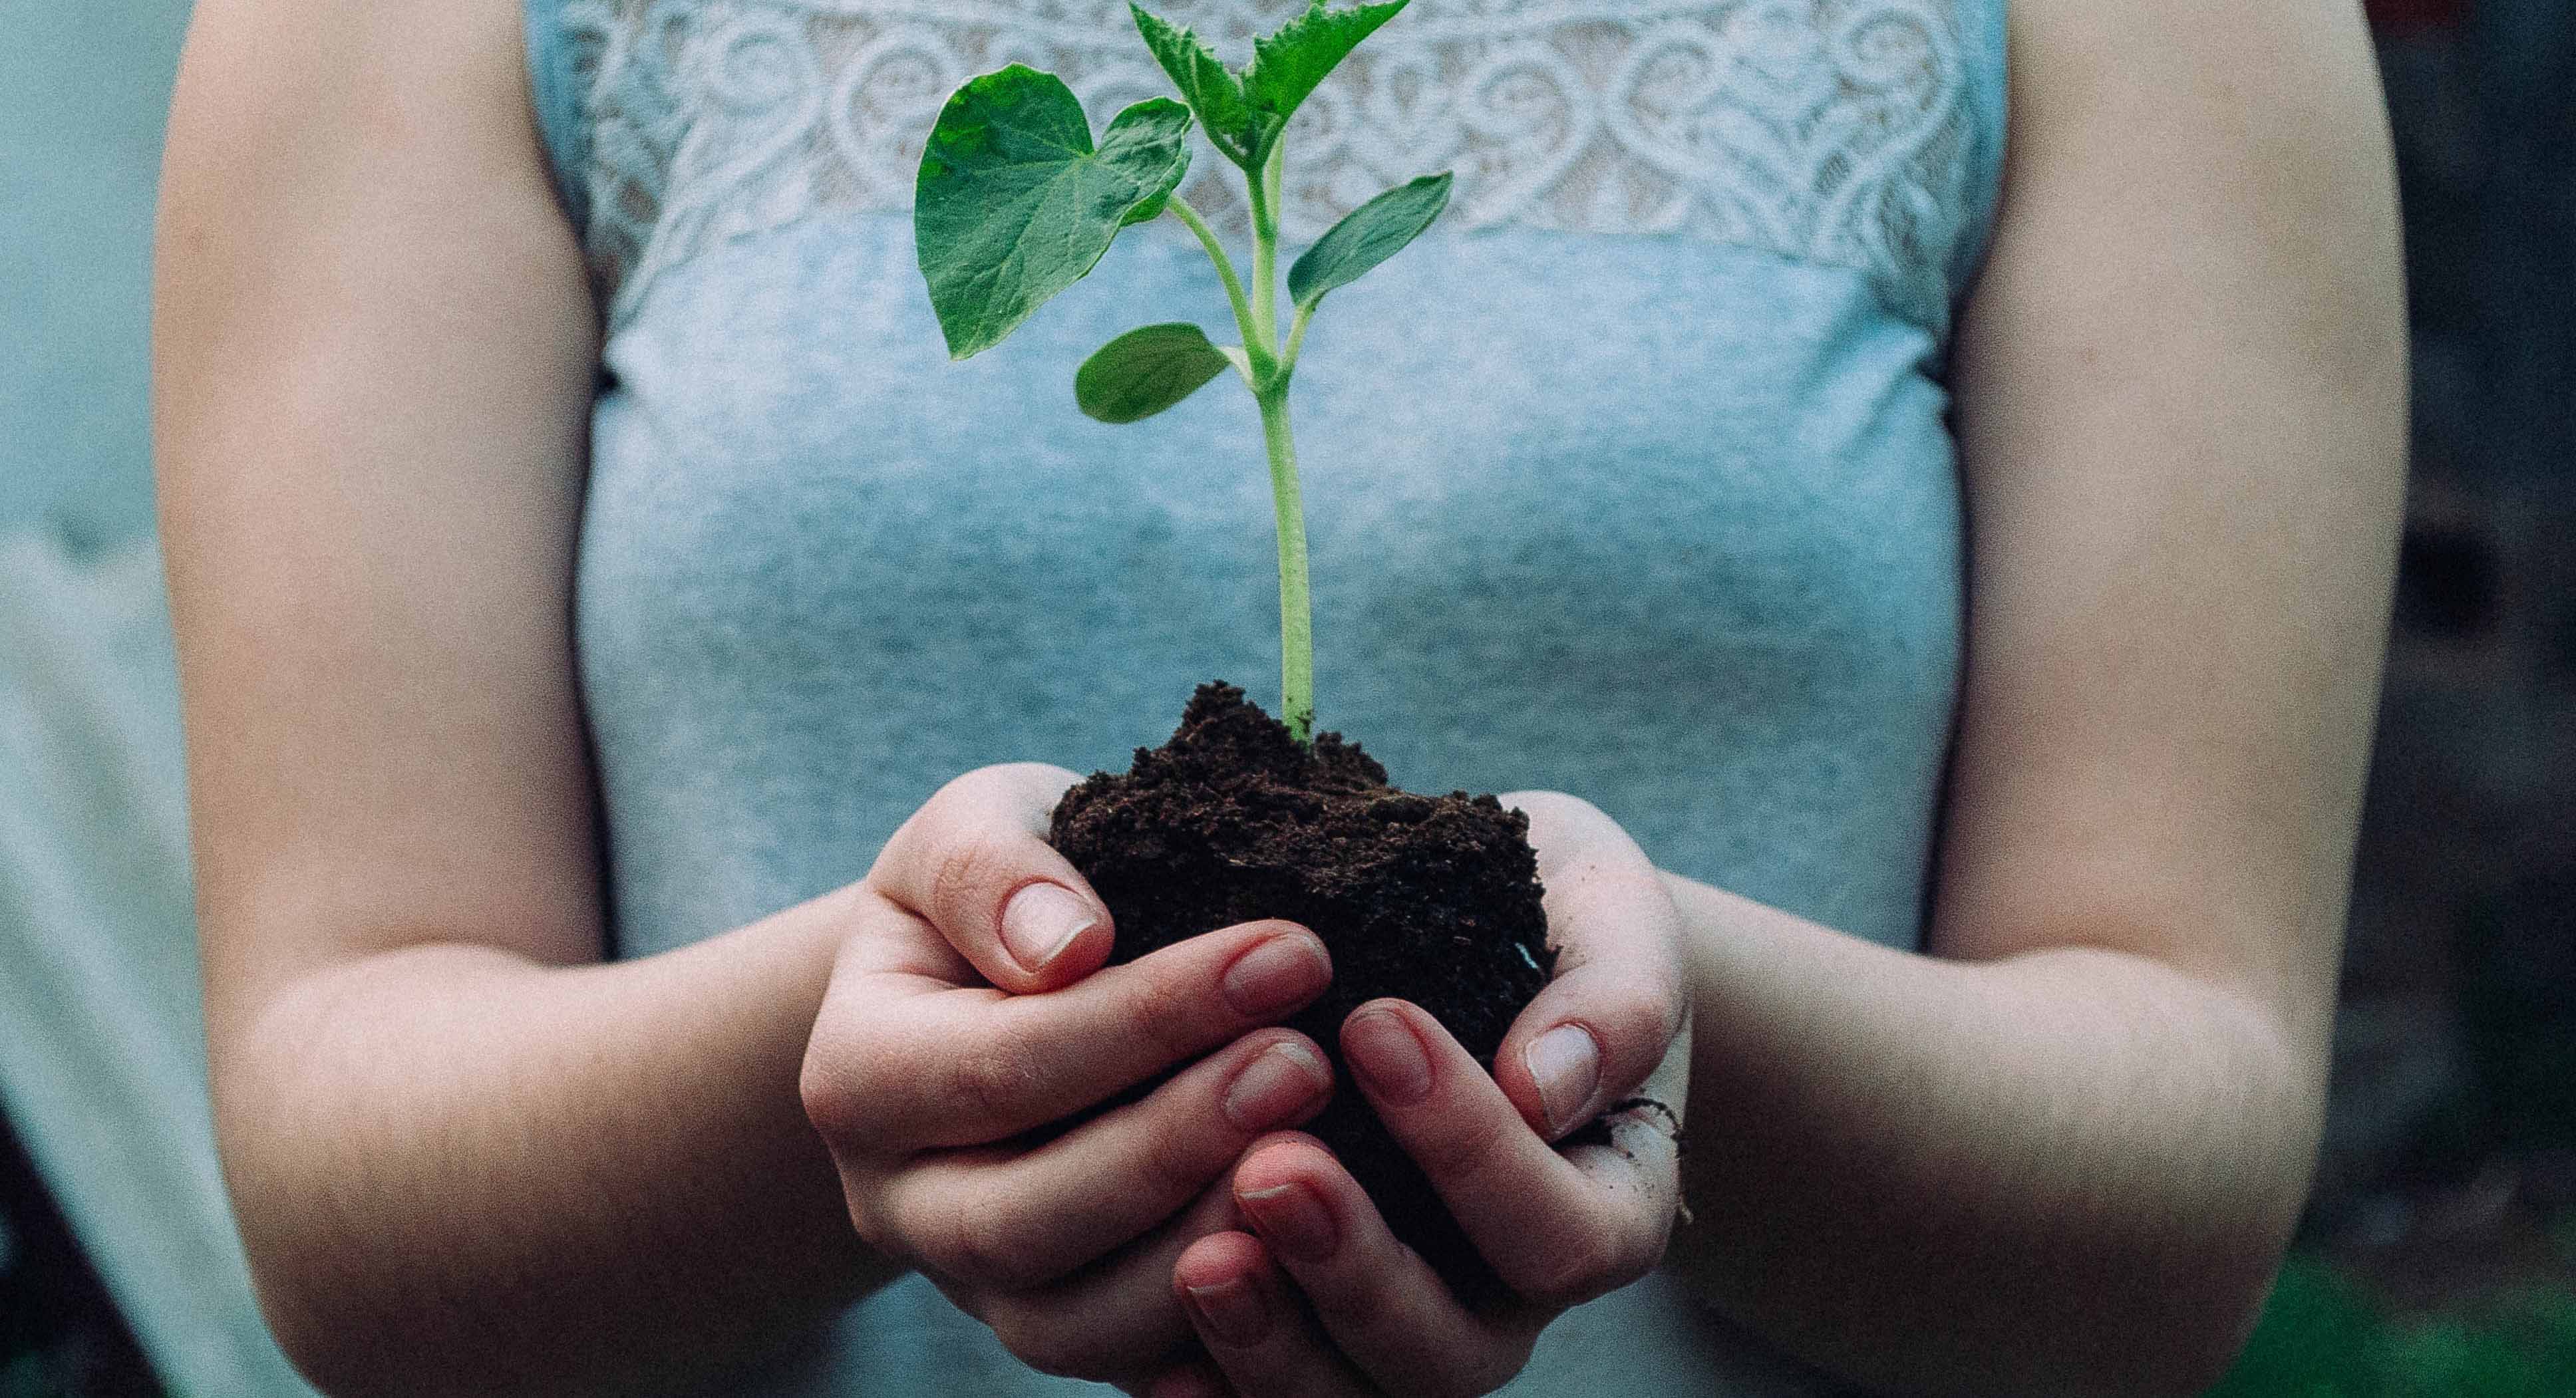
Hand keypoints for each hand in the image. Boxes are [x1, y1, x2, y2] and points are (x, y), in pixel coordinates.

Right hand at [799, 764, 1340, 1384]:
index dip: (1149, 1017)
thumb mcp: (973, 829)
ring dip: (1204, 1247)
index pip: (1001, 1065)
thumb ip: (995, 869)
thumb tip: (1068, 943)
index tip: (1291, 951)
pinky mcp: (1063, 1329)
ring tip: (1324, 1157)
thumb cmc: (1005, 894)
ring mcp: (976, 1287)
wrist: (999, 982)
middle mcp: (900, 1203)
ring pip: (1076, 1323)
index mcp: (859, 1076)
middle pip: (1025, 1217)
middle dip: (1178, 1142)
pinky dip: (1224, 1331)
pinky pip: (1135, 1366)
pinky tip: (1318, 1256)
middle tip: (1310, 1062)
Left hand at [1154, 791, 1691, 1397]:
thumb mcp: (1608, 913)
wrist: (1479, 936)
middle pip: (1450, 1351)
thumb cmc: (1554, 917)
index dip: (1473, 1149)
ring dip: (1272, 1341)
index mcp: (1606, 1204)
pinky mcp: (1311, 1333)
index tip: (1376, 1022)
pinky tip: (1155, 1359)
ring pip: (1352, 1396)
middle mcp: (1508, 1296)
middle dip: (1356, 1266)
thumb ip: (1614, 996)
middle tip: (1271, 1163)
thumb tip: (1545, 1084)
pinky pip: (1267, 1397)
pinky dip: (1214, 1388)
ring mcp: (1406, 1329)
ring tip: (1203, 1259)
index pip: (1559, 1231)